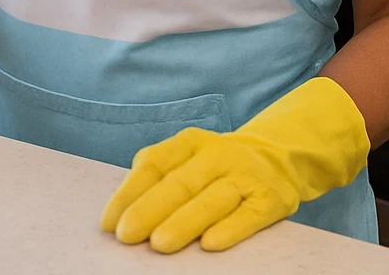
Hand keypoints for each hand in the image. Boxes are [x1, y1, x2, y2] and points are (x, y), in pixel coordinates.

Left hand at [100, 77, 369, 252]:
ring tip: (160, 243)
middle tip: (127, 235)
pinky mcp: (270, 199)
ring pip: (212, 199)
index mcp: (190, 143)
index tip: (109, 222)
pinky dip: (230, 229)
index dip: (129, 193)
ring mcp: (246, 176)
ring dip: (185, 222)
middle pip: (180, 183)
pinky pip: (248, 215)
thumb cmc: (216, 167)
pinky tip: (209, 245)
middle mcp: (218, 155)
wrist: (279, 158)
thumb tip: (123, 204)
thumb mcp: (186, 157)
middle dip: (151, 210)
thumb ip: (157, 172)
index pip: (154, 165)